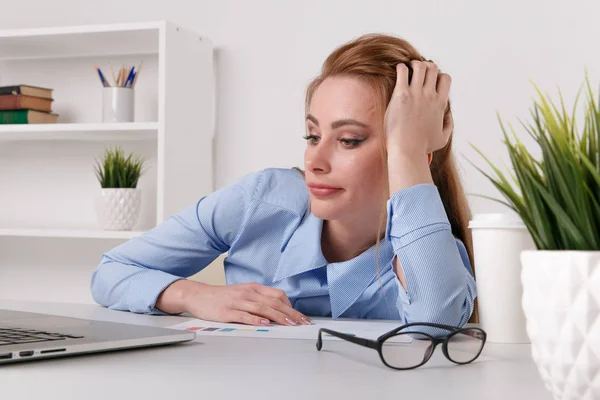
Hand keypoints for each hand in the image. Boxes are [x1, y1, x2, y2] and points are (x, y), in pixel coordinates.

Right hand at [180, 281, 310, 325]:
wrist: (198, 295)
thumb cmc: (223, 297)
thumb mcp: (244, 293)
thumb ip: (259, 300)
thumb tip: (277, 310)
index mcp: (253, 288)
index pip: (277, 295)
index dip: (291, 306)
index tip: (300, 316)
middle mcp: (248, 293)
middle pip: (274, 302)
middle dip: (291, 313)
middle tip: (302, 322)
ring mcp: (237, 302)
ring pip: (262, 308)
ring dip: (278, 317)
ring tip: (290, 324)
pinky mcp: (227, 312)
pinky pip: (244, 315)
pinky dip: (256, 319)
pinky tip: (265, 324)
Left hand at [384, 60, 452, 156]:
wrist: (407, 150)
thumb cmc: (422, 147)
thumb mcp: (443, 138)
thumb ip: (448, 124)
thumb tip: (448, 115)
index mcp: (440, 104)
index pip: (445, 78)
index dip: (437, 76)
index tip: (428, 81)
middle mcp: (430, 96)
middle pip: (433, 68)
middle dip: (425, 67)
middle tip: (416, 74)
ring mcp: (416, 94)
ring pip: (420, 66)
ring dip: (414, 64)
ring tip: (407, 71)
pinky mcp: (401, 95)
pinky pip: (403, 70)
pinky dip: (401, 67)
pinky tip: (398, 73)